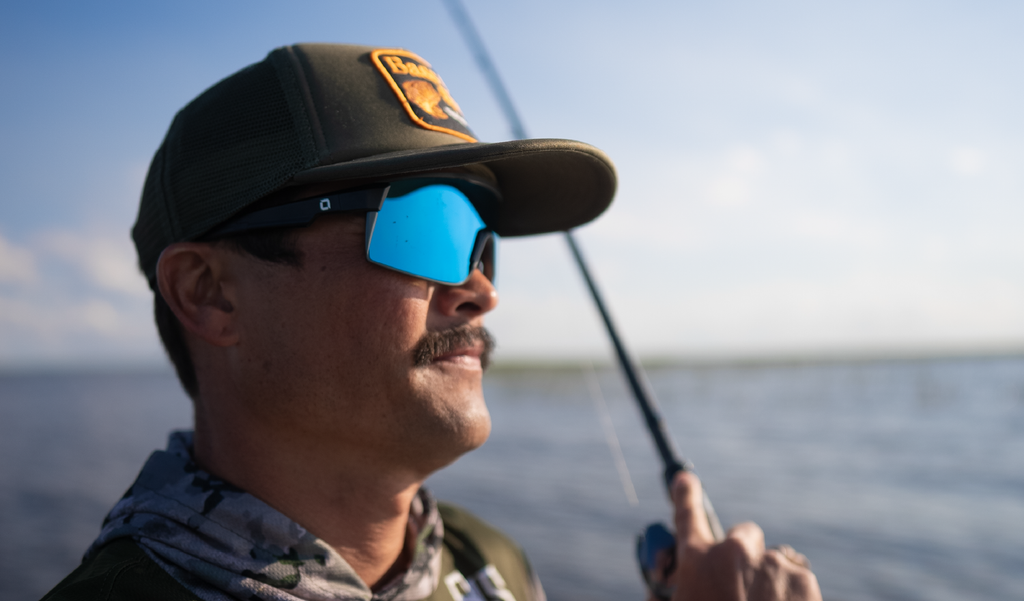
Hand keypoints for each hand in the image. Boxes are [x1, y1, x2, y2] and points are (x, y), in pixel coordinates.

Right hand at [662, 472, 821, 600]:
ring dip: (768, 576)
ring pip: (773, 558)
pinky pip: (796, 575)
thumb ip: (668, 594)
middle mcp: (734, 554)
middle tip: (740, 587)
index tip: (683, 478)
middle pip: (744, 535)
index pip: (686, 514)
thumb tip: (658, 584)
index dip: (684, 494)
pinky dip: (792, 591)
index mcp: (697, 562)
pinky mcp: (803, 579)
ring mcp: (772, 564)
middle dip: (742, 554)